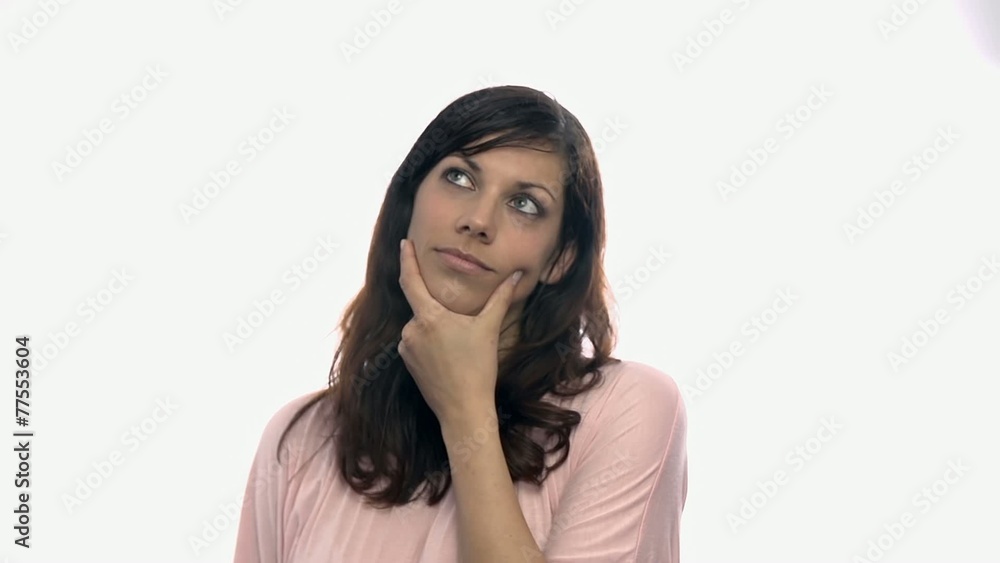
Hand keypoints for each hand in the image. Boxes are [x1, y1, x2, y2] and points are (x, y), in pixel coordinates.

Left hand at [396, 238, 523, 425]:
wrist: (464, 410)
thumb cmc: (478, 368)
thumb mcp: (489, 329)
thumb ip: (501, 298)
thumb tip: (516, 274)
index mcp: (428, 317)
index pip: (411, 279)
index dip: (408, 259)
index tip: (405, 243)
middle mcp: (411, 330)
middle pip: (422, 306)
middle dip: (438, 306)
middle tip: (459, 320)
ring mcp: (407, 348)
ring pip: (420, 325)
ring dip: (435, 325)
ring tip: (458, 343)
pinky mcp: (407, 364)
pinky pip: (416, 342)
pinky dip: (430, 340)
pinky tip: (448, 354)